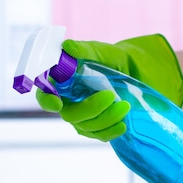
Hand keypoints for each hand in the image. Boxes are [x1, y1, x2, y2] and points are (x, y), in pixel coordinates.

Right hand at [36, 34, 182, 140]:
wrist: (136, 72)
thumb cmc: (113, 60)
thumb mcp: (102, 52)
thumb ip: (84, 50)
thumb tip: (67, 46)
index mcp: (63, 83)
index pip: (45, 95)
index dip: (47, 100)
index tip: (57, 104)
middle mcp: (69, 102)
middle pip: (70, 115)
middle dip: (90, 108)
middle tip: (111, 96)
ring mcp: (84, 118)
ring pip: (86, 127)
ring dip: (106, 119)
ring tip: (126, 105)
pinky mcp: (99, 128)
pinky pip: (100, 136)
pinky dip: (111, 131)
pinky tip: (123, 125)